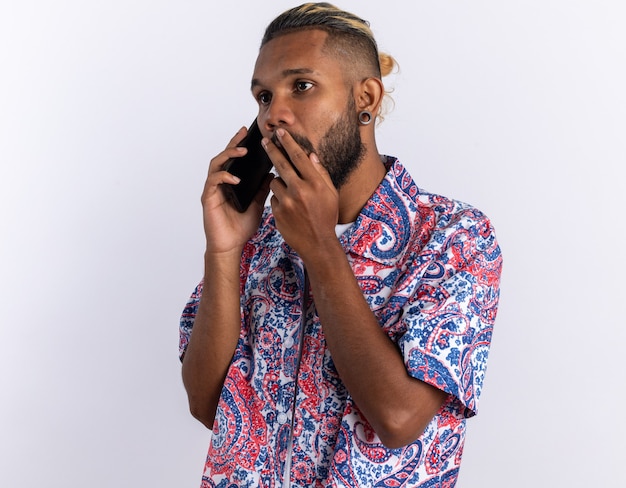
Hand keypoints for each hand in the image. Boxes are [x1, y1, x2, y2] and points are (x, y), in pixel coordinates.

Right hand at [201, 127, 270, 254]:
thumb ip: (262, 188)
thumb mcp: (258, 204)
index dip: (241, 144)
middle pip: (224, 156)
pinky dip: (224, 177)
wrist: (231, 246)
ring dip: (229, 155)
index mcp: (232, 182)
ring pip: (216, 164)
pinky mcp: (208, 198)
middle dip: (234, 142)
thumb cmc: (241, 227)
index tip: (250, 133)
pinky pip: (214, 181)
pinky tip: (235, 178)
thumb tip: (272, 173)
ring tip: (242, 151)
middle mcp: (220, 182)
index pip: (236, 159)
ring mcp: (213, 189)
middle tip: (244, 133)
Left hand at [264, 128, 339, 259]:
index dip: (288, 143)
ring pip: (274, 182)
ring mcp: (287, 202)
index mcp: (314, 184)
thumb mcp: (331, 194)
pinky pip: (274, 198)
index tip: (280, 133)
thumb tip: (311, 155)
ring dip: (279, 183)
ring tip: (291, 193)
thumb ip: (320, 173)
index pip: (298, 157)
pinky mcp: (277, 213)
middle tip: (264, 141)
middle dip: (272, 150)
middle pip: (281, 164)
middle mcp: (300, 190)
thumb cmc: (326, 217)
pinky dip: (279, 200)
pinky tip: (289, 208)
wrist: (317, 244)